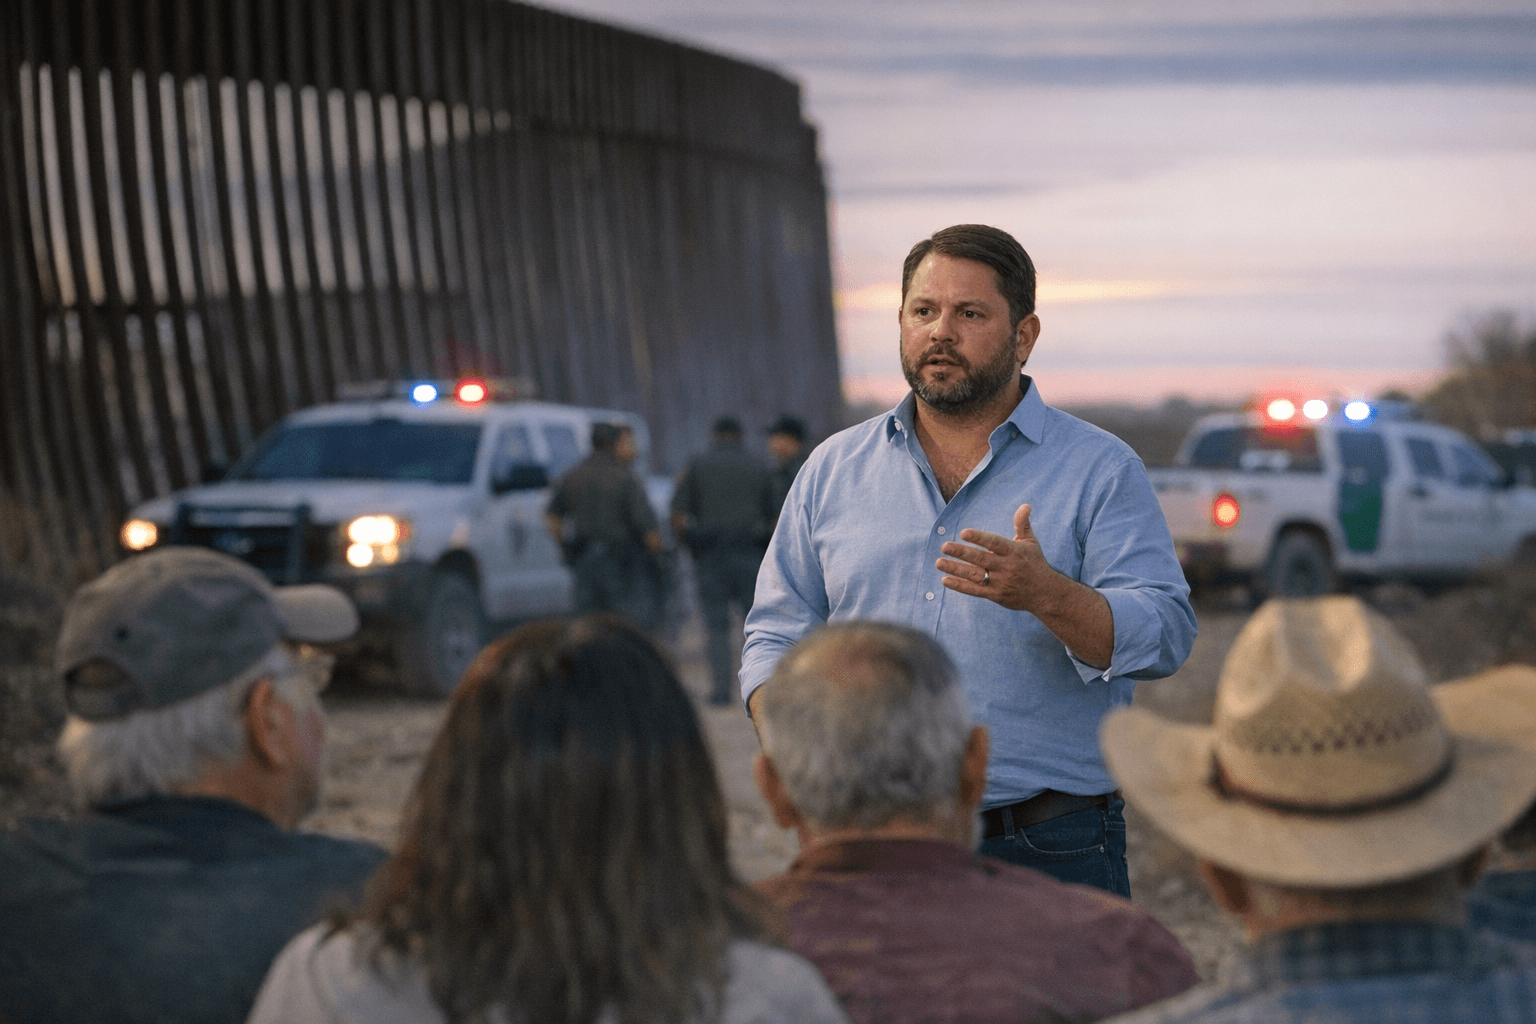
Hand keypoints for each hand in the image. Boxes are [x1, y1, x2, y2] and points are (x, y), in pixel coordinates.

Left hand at [935, 503, 1053, 610]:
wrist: (1045, 593)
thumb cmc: (1035, 563)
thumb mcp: (1031, 542)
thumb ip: (1022, 524)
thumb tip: (1025, 505)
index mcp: (1014, 551)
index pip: (994, 543)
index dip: (979, 538)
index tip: (963, 532)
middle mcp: (1006, 567)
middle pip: (981, 559)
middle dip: (961, 552)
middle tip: (944, 546)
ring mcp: (1000, 582)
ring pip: (975, 575)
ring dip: (955, 569)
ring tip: (939, 562)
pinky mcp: (996, 595)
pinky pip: (975, 590)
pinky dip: (960, 586)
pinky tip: (945, 580)